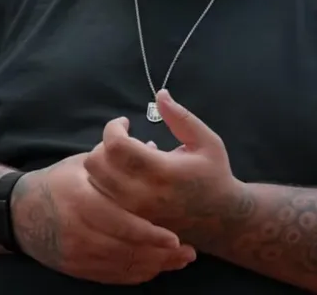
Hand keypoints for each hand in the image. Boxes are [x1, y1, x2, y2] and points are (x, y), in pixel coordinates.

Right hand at [10, 152, 196, 284]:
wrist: (22, 213)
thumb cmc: (60, 182)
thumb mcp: (83, 164)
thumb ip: (118, 161)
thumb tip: (155, 147)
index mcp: (81, 200)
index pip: (121, 223)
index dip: (150, 234)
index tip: (176, 237)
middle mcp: (78, 230)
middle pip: (126, 250)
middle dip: (160, 254)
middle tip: (188, 251)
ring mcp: (77, 253)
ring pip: (123, 266)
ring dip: (155, 266)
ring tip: (180, 259)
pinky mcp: (77, 269)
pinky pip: (113, 276)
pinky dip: (138, 273)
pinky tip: (156, 266)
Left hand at [83, 90, 242, 239]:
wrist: (222, 219)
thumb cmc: (214, 175)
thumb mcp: (206, 141)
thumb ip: (180, 117)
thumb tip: (159, 94)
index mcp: (161, 171)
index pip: (116, 145)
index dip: (114, 127)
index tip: (125, 123)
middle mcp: (142, 194)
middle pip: (96, 163)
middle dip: (104, 145)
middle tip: (123, 141)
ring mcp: (133, 212)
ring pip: (94, 182)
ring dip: (103, 164)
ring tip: (125, 159)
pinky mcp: (129, 223)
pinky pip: (101, 199)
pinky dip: (104, 183)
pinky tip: (125, 177)